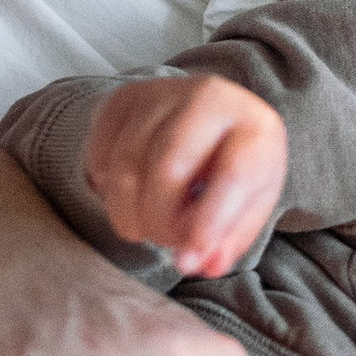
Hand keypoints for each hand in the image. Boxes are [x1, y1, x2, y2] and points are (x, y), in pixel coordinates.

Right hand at [86, 70, 286, 276]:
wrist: (214, 114)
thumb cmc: (235, 168)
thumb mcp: (250, 204)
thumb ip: (227, 239)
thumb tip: (192, 263)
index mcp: (255, 127)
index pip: (232, 175)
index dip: (208, 222)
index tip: (188, 258)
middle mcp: (209, 98)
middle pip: (167, 168)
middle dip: (159, 222)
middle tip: (166, 242)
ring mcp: (162, 92)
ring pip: (126, 164)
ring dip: (129, 213)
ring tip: (148, 227)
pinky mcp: (124, 97)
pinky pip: (100, 154)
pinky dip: (107, 189)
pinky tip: (131, 195)